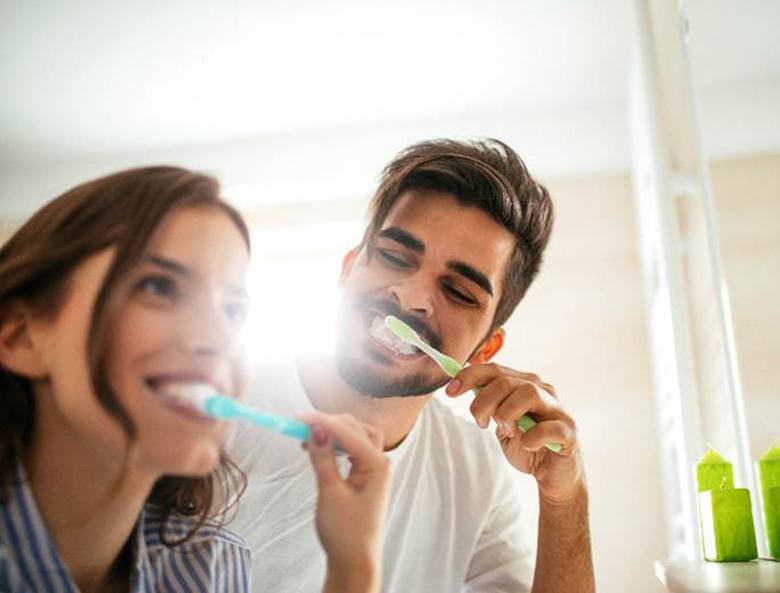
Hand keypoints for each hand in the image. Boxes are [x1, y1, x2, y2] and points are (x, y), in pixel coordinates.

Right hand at [300, 412, 389, 592]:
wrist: (354, 561)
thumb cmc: (345, 532)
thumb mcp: (330, 492)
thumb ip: (323, 458)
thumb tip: (315, 430)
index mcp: (376, 465)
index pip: (348, 431)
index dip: (322, 421)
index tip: (297, 418)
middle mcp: (380, 462)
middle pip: (356, 428)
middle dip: (329, 423)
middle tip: (300, 426)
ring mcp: (374, 469)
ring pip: (356, 436)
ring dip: (334, 432)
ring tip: (307, 438)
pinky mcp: (366, 476)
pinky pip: (353, 449)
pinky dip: (336, 444)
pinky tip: (319, 448)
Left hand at [445, 363, 584, 503]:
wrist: (552, 476)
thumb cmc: (526, 445)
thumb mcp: (501, 422)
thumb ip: (488, 403)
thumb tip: (460, 382)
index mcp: (525, 384)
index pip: (494, 370)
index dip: (469, 377)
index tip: (450, 391)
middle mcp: (543, 391)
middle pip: (506, 381)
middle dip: (483, 402)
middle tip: (480, 423)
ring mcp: (558, 410)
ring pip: (528, 393)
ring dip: (507, 413)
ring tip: (505, 431)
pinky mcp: (569, 433)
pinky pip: (549, 427)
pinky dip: (532, 437)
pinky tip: (526, 444)